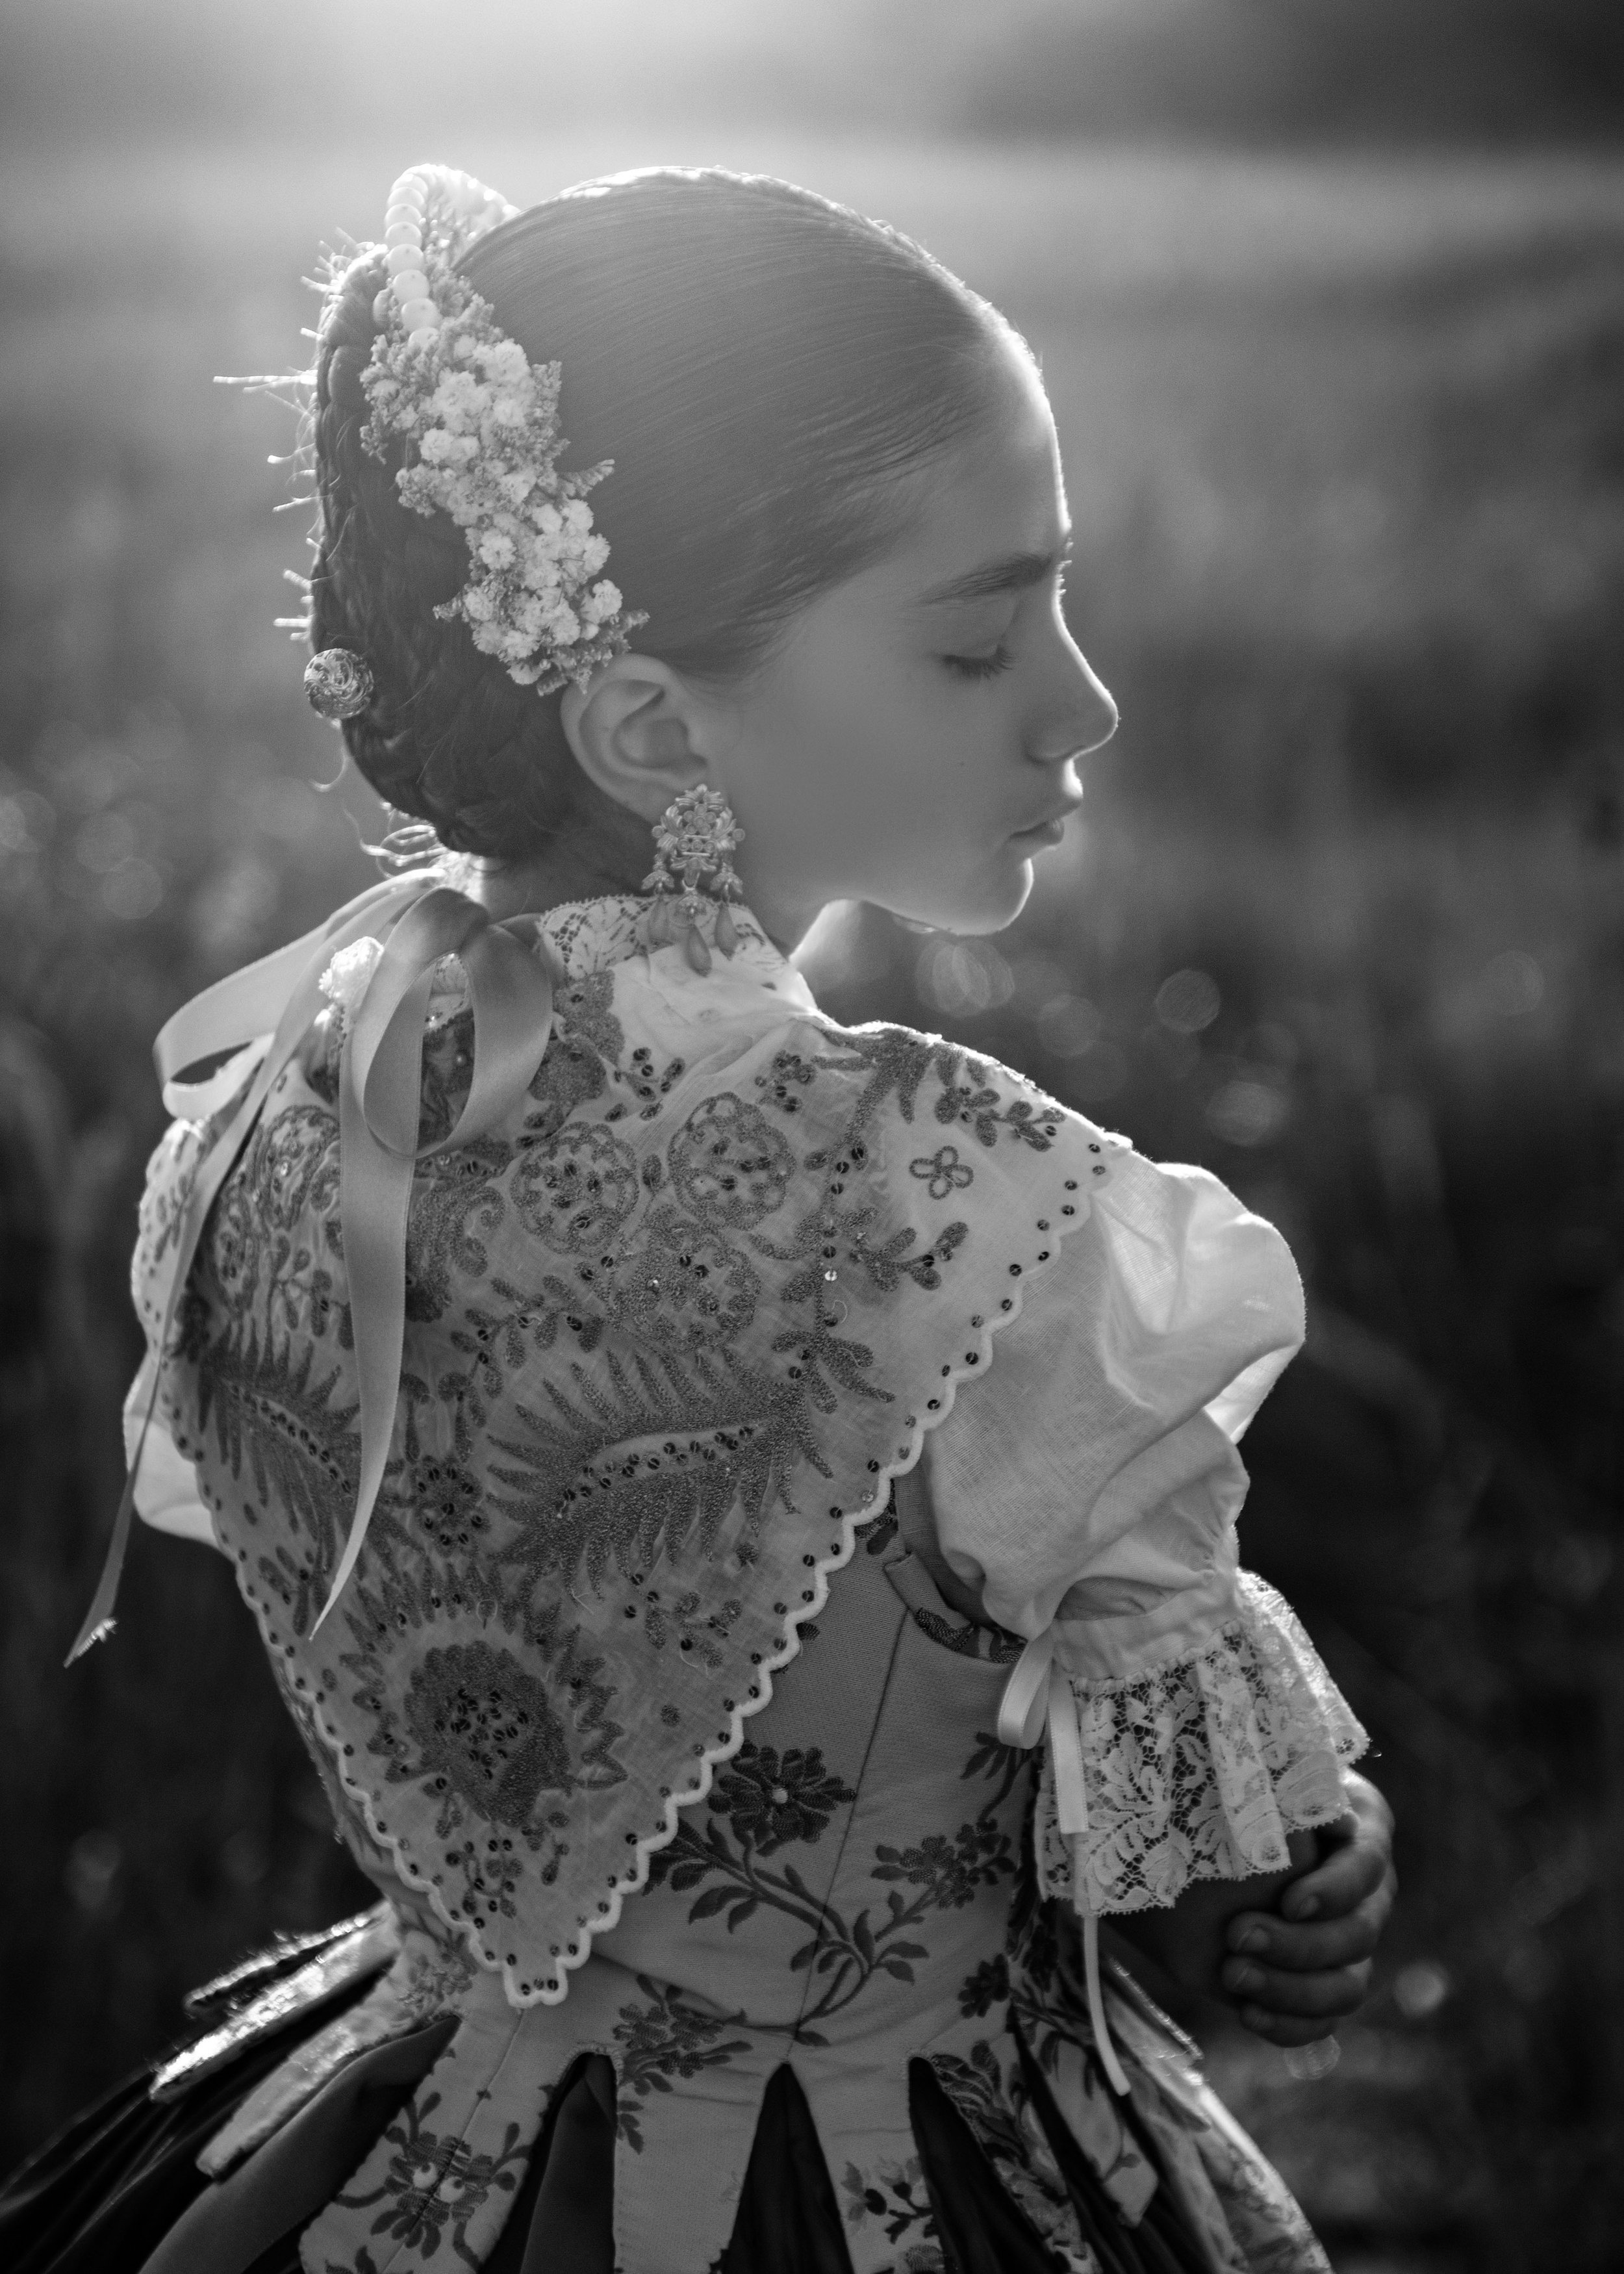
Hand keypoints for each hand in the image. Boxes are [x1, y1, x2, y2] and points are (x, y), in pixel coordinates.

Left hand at [1219, 1772, 1396, 2046]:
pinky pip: (1323, 2021)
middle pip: (1357, 1934)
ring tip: (1233, 1977)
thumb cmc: (1249, 1785)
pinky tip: (1247, 2014)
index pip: (1366, 1867)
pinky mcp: (1324, 1982)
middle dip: (1298, 1944)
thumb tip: (1314, 1806)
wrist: (1223, 1823)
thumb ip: (1286, 1782)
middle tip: (1237, 1938)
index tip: (1288, 1900)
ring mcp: (1351, 1945)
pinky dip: (1289, 2025)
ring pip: (1346, 1986)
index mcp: (1365, 1832)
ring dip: (1291, 1990)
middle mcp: (1369, 1894)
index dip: (1333, 1889)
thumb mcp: (1269, 1771)